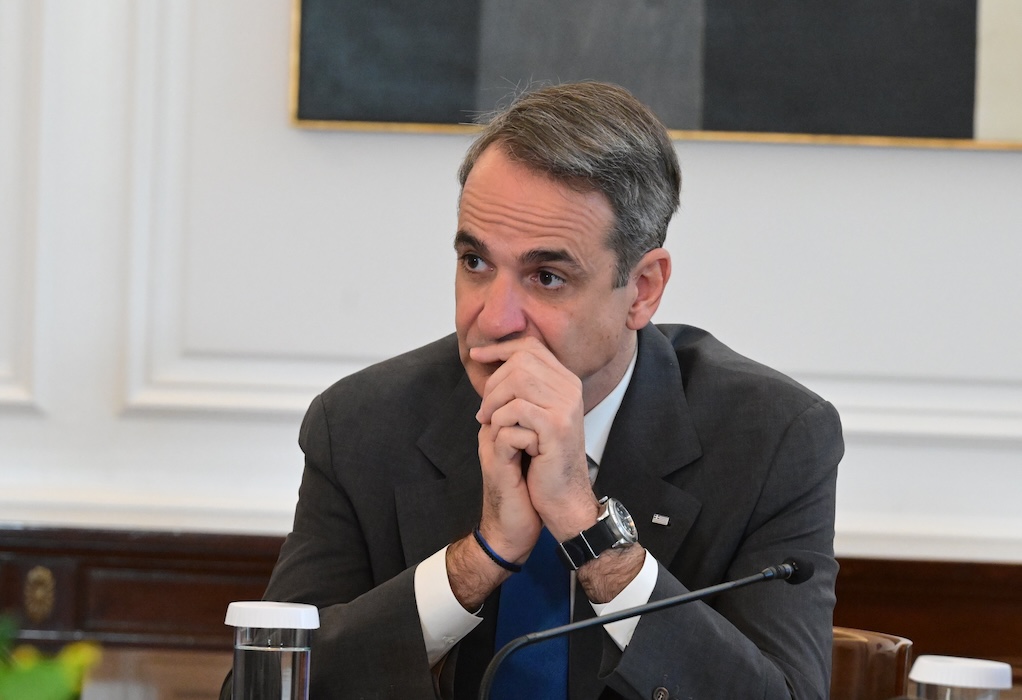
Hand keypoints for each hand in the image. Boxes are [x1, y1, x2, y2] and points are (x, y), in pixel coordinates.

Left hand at [471, 337, 598, 542]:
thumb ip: (520, 388)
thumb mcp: (532, 416)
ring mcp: (566, 406)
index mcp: (566, 382)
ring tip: (489, 424)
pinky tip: (504, 437)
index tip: (475, 355)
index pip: (530, 347)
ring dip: (494, 403)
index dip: (499, 348)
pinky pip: (517, 409)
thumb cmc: (542, 458)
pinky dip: (501, 422)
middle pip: (520, 361)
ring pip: (517, 382)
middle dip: (492, 384)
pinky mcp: (556, 427)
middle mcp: (571, 388)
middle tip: (484, 412)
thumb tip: (491, 358)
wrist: (561, 496)